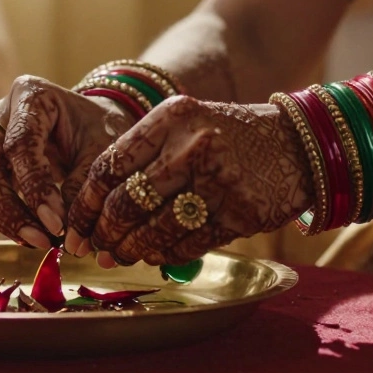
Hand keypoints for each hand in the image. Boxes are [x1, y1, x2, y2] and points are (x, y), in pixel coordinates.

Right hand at [0, 75, 135, 248]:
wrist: (92, 124)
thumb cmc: (99, 129)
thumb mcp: (103, 150)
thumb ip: (83, 186)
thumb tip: (69, 236)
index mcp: (30, 95)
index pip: (19, 144)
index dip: (34, 187)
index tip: (57, 224)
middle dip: (8, 209)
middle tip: (42, 240)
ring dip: (2, 218)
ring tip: (41, 241)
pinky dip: (1, 219)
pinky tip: (32, 235)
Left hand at [67, 96, 312, 267]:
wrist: (297, 145)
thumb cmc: (226, 138)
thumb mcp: (183, 127)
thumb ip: (141, 158)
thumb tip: (93, 214)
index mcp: (171, 116)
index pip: (109, 166)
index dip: (85, 204)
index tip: (75, 226)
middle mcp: (193, 145)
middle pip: (125, 202)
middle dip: (104, 234)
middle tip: (95, 249)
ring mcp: (219, 180)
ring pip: (153, 229)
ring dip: (132, 250)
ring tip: (123, 254)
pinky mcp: (239, 213)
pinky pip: (186, 245)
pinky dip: (164, 255)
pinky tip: (157, 253)